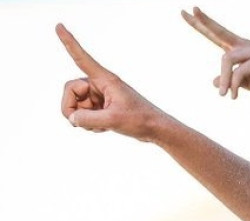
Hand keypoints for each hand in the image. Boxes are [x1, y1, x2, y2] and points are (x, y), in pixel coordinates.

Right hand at [56, 24, 165, 141]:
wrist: (155, 129)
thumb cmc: (140, 120)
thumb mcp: (113, 120)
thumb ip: (88, 119)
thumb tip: (72, 118)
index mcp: (105, 79)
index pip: (82, 58)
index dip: (69, 43)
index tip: (59, 26)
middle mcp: (100, 84)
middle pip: (70, 90)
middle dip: (72, 108)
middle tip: (82, 121)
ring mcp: (99, 96)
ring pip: (75, 105)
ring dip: (84, 119)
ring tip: (102, 125)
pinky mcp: (101, 106)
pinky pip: (83, 114)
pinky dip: (89, 123)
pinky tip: (104, 127)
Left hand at [181, 7, 249, 100]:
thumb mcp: (248, 84)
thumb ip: (231, 80)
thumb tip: (214, 81)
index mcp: (240, 50)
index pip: (217, 35)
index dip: (202, 25)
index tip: (188, 12)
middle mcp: (245, 47)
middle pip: (220, 32)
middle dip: (204, 22)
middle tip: (188, 10)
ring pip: (226, 60)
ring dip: (224, 80)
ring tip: (224, 95)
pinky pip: (239, 72)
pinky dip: (234, 85)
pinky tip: (234, 96)